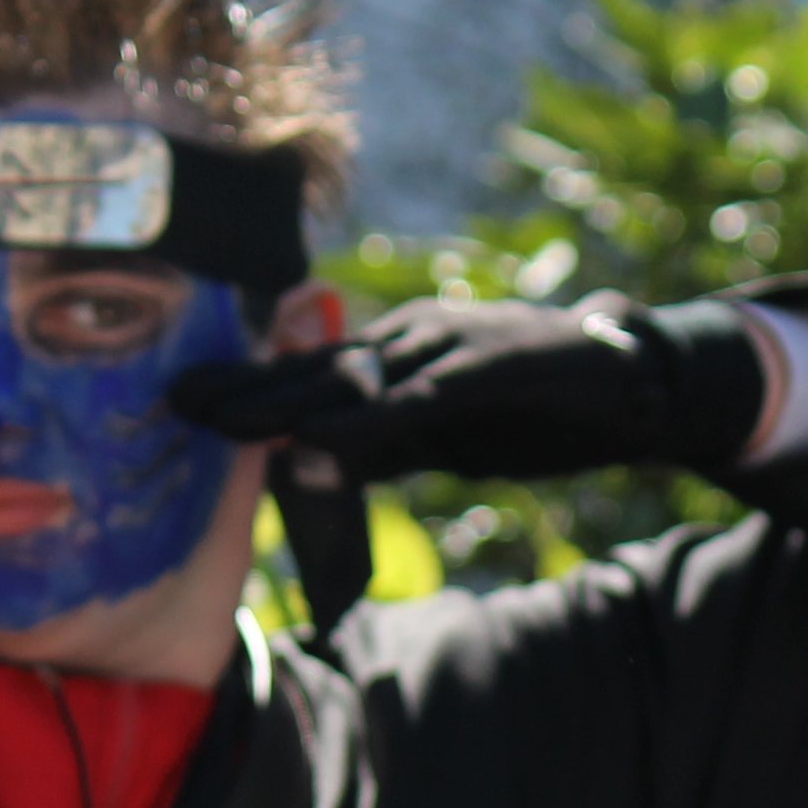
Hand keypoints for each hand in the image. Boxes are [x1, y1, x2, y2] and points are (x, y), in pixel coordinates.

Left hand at [165, 296, 759, 483]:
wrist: (632, 384)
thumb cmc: (538, 411)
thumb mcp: (447, 440)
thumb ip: (387, 450)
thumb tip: (320, 468)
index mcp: (399, 356)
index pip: (309, 374)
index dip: (245, 389)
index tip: (182, 406)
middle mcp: (412, 339)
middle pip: (313, 368)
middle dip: (243, 389)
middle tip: (174, 406)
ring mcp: (448, 347)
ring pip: (353, 376)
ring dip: (284, 398)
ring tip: (223, 421)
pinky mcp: (487, 368)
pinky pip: (415, 399)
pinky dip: (365, 419)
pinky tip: (320, 434)